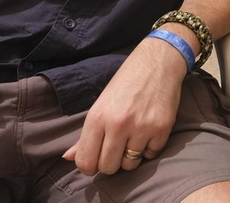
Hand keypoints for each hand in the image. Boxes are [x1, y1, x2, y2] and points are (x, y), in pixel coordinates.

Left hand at [62, 37, 186, 176]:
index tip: (96, 160)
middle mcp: (118, 124)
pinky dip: (149, 149)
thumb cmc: (126, 83)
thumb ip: (85, 135)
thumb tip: (68, 158)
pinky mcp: (162, 128)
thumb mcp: (100, 105)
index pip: (86, 161)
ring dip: (130, 157)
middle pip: (108, 167)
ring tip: (132, 140)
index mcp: (98, 117)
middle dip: (111, 163)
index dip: (89, 166)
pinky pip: (151, 155)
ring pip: (130, 165)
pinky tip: (148, 133)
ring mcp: (141, 127)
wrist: (157, 62)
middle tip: (116, 149)